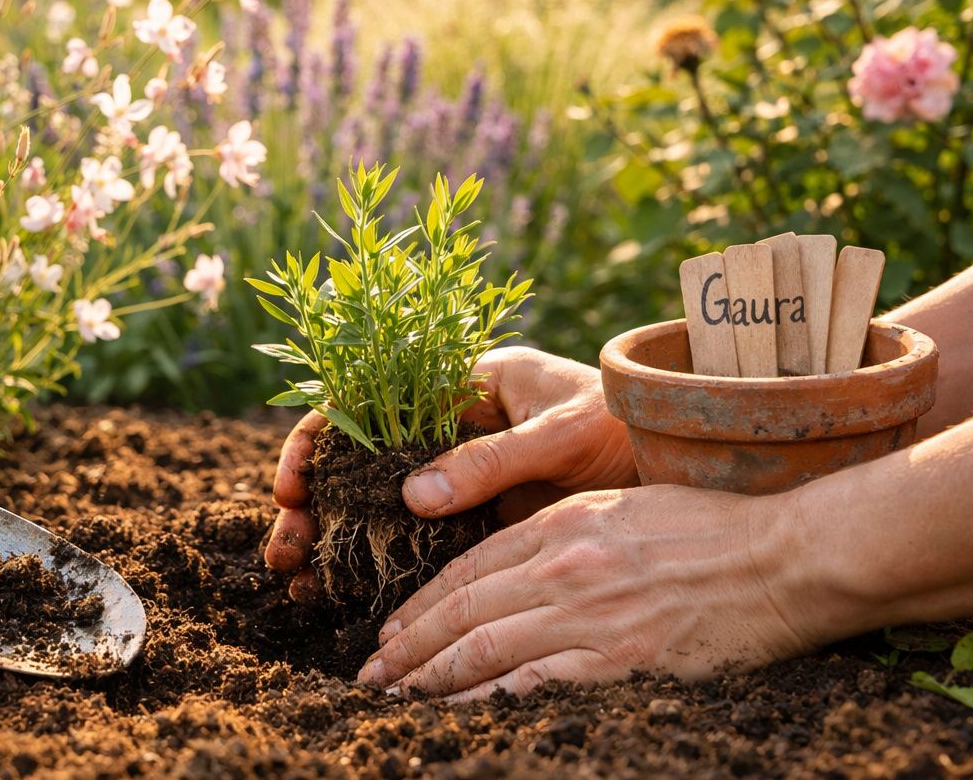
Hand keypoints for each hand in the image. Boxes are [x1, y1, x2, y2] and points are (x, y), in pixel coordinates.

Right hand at [263, 346, 638, 598]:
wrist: (685, 460)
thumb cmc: (630, 422)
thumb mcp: (565, 433)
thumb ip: (494, 461)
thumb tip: (412, 496)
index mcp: (462, 381)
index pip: (367, 398)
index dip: (320, 439)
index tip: (295, 485)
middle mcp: (449, 425)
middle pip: (359, 458)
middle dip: (315, 503)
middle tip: (287, 550)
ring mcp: (461, 472)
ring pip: (378, 502)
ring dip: (336, 537)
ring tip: (300, 579)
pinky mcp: (479, 515)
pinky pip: (417, 538)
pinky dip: (380, 561)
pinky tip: (348, 592)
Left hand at [356, 484, 819, 698]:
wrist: (785, 558)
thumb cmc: (712, 528)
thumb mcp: (623, 506)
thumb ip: (564, 531)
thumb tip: (516, 566)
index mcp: (561, 523)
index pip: (467, 568)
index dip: (421, 604)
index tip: (391, 632)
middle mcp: (563, 565)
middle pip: (462, 610)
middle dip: (408, 647)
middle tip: (371, 674)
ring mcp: (589, 614)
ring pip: (484, 649)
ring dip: (432, 678)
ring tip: (397, 698)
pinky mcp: (620, 661)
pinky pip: (534, 685)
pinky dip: (489, 701)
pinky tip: (460, 714)